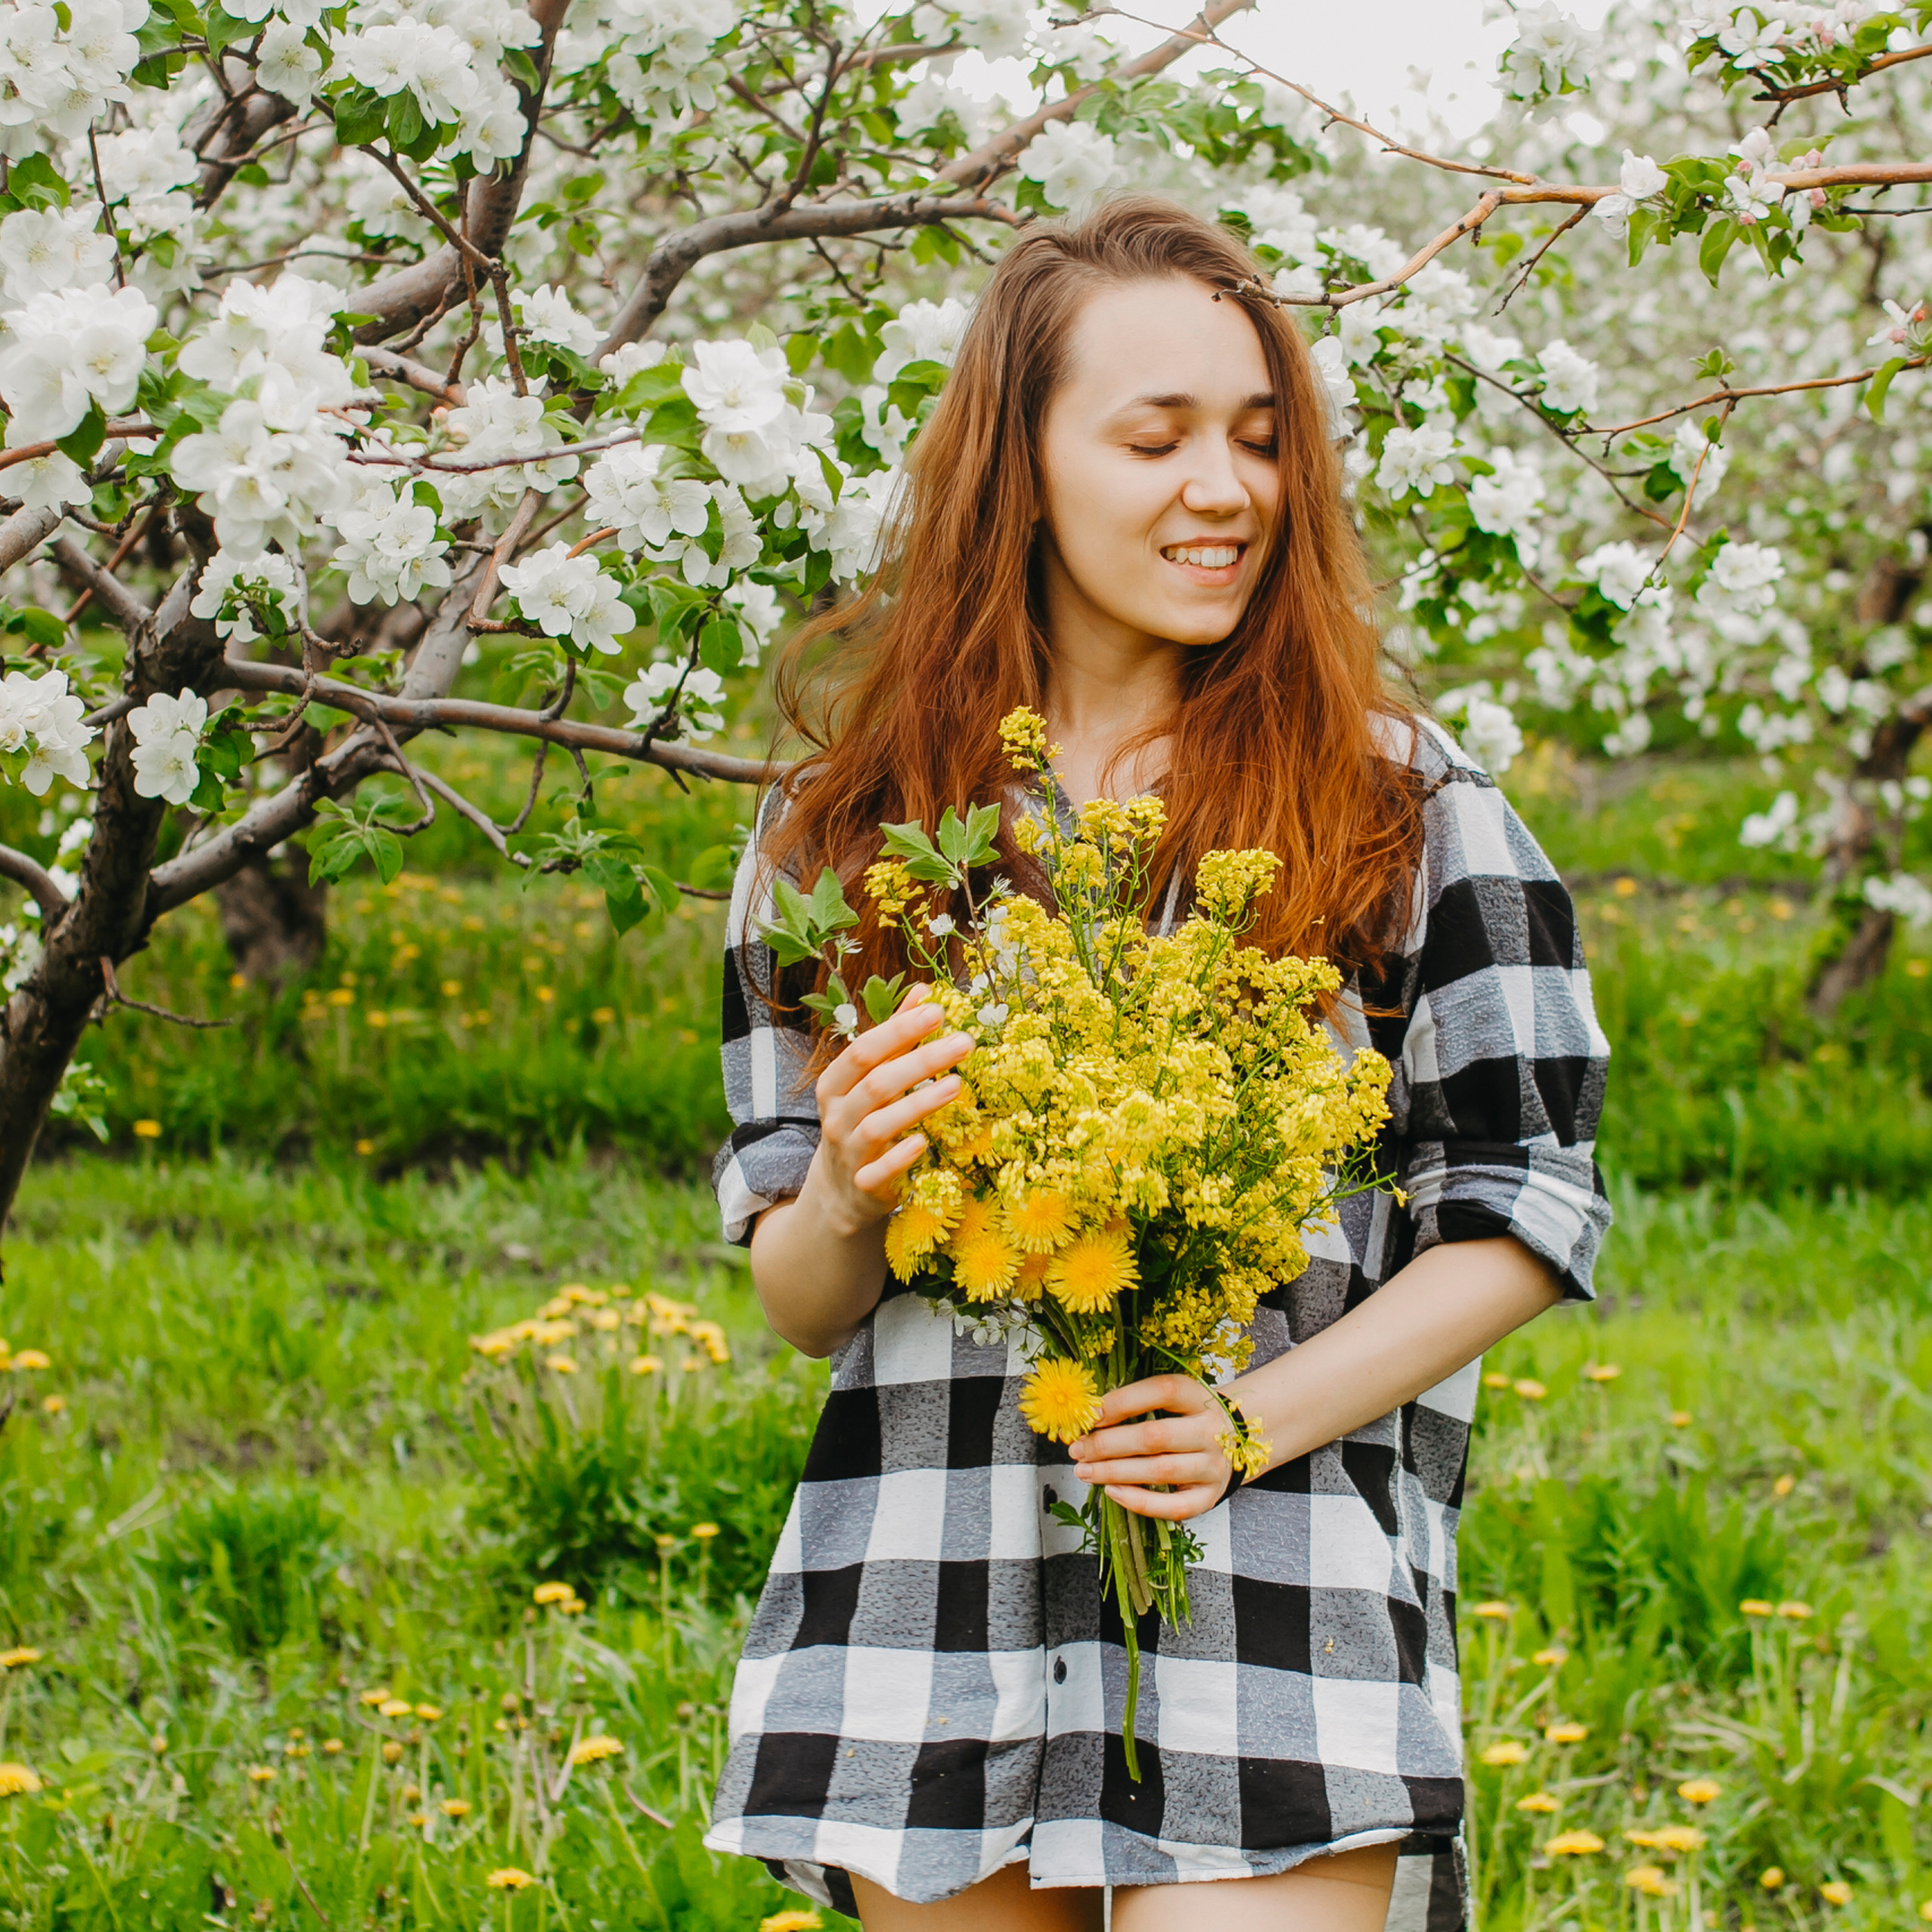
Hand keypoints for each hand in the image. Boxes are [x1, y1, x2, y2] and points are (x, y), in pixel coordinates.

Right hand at [804, 991, 976, 1237]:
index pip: (864, 1051)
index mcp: (835, 1085)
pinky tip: (923, 1143)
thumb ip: (895, 1037)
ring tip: (956, 1084)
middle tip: (964, 1042)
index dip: (899, 1030)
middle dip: (920, 1060)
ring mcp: (849, 1152)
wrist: (840, 1190)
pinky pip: (879, 1171)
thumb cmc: (862, 1121)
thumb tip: (923, 991)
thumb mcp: (869, 1080)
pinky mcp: (864, 1185)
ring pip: (879, 1125)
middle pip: (876, 1084)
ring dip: (917, 1103)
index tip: (938, 1011)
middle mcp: (837, 1116)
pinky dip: (900, 1157)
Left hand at [1069, 1374, 1238, 1521]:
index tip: (1090, 1414)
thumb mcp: (1172, 1401)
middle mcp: (1210, 1431)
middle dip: (1108, 1444)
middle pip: (1156, 1436)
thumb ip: (1137, 1404)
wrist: (1235, 1444)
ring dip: (1115, 1472)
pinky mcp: (1209, 1496)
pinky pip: (1174, 1506)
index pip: (1162, 1391)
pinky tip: (1112, 1492)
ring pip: (1161, 1471)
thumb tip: (1089, 1417)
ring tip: (1084, 1471)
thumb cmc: (1188, 1419)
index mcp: (1198, 1397)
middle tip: (1077, 1449)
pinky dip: (1139, 1502)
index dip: (1122, 1401)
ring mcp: (1213, 1466)